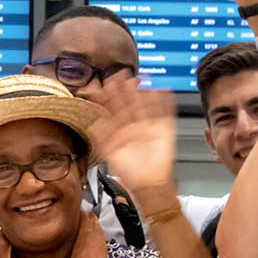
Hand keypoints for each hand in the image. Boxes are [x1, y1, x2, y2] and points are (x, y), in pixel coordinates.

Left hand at [87, 76, 175, 202]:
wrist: (150, 183)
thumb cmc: (130, 172)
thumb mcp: (109, 154)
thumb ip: (101, 137)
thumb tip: (92, 123)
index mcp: (121, 130)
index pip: (114, 108)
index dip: (110, 95)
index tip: (106, 82)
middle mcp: (135, 127)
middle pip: (129, 102)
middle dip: (125, 88)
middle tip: (122, 74)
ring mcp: (150, 127)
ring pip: (146, 104)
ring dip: (145, 91)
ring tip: (142, 78)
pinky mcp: (164, 130)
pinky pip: (166, 113)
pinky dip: (166, 102)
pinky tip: (164, 91)